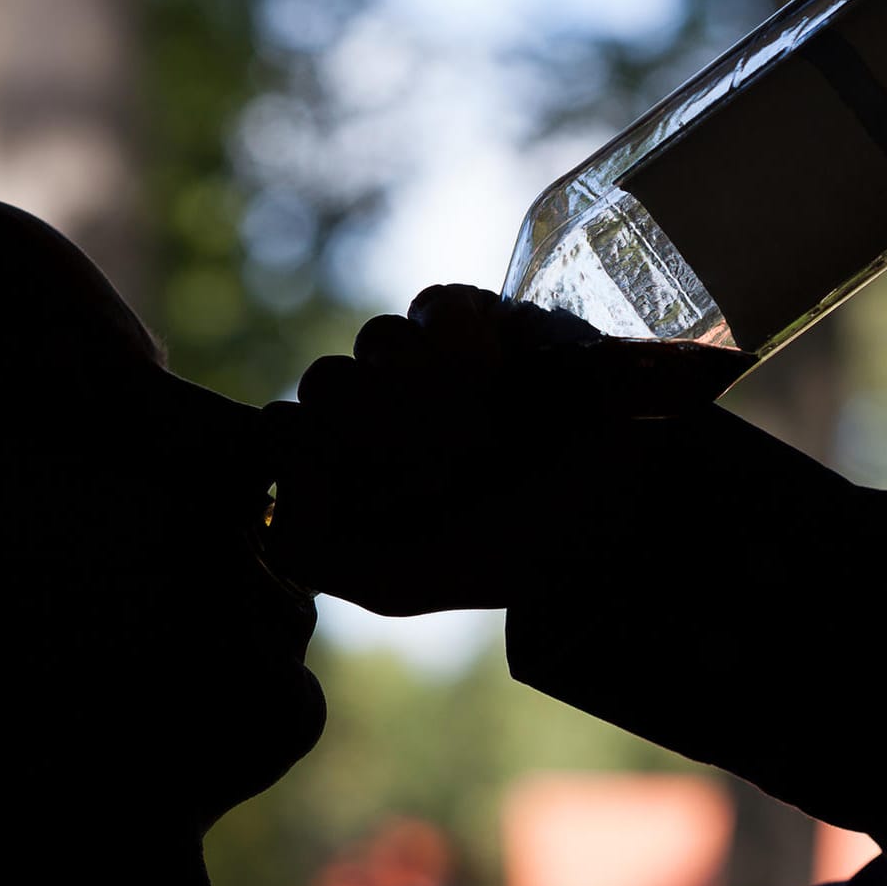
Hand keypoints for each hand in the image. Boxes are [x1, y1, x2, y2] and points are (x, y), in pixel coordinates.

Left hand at [260, 284, 864, 616]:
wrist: (622, 511)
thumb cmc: (513, 552)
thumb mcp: (397, 581)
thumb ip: (310, 551)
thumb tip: (264, 492)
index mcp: (357, 473)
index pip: (285, 432)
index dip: (313, 452)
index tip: (369, 485)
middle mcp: (387, 416)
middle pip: (324, 382)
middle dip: (370, 422)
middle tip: (439, 458)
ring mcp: (431, 366)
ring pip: (371, 342)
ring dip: (413, 382)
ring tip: (475, 422)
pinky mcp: (479, 321)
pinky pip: (431, 304)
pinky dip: (450, 332)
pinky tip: (490, 368)